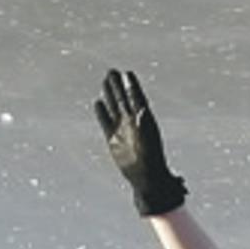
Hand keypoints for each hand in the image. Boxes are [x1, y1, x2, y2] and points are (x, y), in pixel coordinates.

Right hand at [96, 67, 186, 218]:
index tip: (127, 72)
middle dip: (118, 85)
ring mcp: (122, 129)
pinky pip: (106, 121)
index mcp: (144, 119)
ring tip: (105, 80)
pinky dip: (102, 112)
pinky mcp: (113, 138)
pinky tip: (98, 102)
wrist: (145, 177)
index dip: (132, 85)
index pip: (137, 98)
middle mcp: (132, 122)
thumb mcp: (148, 139)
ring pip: (114, 107)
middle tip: (112, 71)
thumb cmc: (152, 160)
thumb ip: (144, 124)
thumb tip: (142, 109)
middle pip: (123, 99)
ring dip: (110, 94)